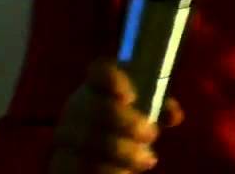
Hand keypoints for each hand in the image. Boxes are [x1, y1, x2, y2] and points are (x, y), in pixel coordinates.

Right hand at [51, 57, 184, 172]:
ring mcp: (65, 136)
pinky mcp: (60, 163)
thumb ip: (160, 108)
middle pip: (98, 108)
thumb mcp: (142, 114)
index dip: (113, 80)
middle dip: (129, 123)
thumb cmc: (123, 129)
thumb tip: (174, 115)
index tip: (130, 96)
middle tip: (151, 134)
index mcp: (96, 87)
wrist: (89, 157)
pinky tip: (124, 173)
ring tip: (147, 160)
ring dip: (125, 152)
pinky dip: (108, 171)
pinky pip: (81, 167)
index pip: (99, 71)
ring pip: (91, 142)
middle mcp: (76, 107)